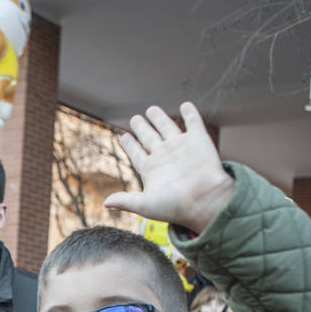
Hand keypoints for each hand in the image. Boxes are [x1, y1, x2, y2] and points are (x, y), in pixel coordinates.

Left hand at [104, 102, 235, 233]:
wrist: (205, 199)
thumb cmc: (176, 206)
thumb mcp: (145, 204)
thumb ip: (126, 201)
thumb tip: (105, 203)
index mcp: (151, 170)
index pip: (137, 154)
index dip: (130, 145)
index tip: (124, 137)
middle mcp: (165, 156)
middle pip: (149, 137)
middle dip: (142, 128)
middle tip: (135, 118)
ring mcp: (181, 147)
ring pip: (167, 127)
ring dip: (160, 118)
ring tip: (151, 109)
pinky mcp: (199, 139)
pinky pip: (193, 122)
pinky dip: (190, 113)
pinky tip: (185, 105)